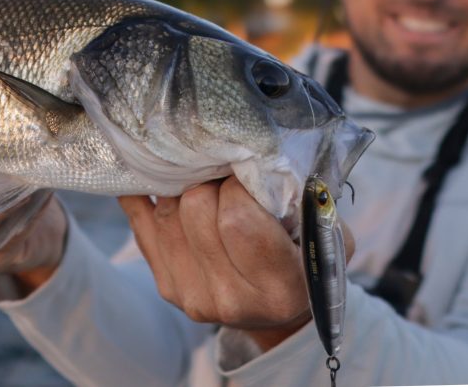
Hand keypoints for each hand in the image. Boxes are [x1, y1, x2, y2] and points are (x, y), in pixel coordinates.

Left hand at [119, 177, 354, 351]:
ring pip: (166, 211)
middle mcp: (230, 298)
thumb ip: (303, 201)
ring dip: (182, 185)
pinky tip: (153, 172)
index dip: (239, 184)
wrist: (279, 311)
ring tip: (203, 176)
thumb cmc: (307, 260)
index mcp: (279, 288)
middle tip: (225, 174)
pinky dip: (145, 193)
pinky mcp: (166, 285)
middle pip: (195, 209)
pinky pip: (141, 223)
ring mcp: (191, 295)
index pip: (237, 218)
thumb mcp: (326, 233)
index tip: (249, 173)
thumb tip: (262, 156)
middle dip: (209, 180)